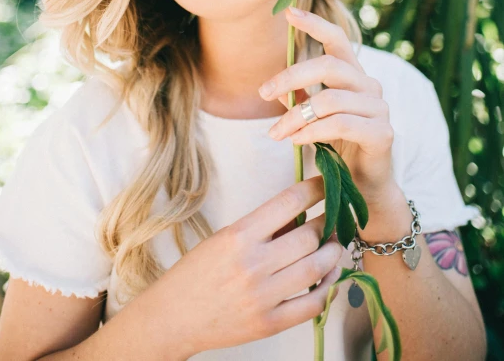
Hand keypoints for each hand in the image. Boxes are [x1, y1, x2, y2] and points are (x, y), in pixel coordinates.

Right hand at [154, 176, 342, 354]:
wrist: (173, 317)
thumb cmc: (196, 273)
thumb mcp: (223, 239)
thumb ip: (261, 228)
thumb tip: (300, 215)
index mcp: (239, 236)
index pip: (289, 202)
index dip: (315, 189)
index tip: (327, 184)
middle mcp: (253, 264)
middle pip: (309, 235)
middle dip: (328, 223)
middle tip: (334, 218)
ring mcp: (263, 296)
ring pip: (316, 268)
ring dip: (333, 253)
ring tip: (335, 244)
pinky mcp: (270, 323)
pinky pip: (312, 304)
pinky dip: (328, 288)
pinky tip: (329, 277)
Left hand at [258, 7, 395, 205]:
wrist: (365, 189)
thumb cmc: (338, 149)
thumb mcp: (313, 120)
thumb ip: (301, 101)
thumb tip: (276, 90)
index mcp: (353, 76)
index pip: (337, 39)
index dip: (314, 24)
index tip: (288, 12)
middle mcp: (370, 86)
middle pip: (329, 65)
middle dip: (290, 77)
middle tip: (263, 93)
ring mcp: (379, 108)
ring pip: (329, 99)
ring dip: (295, 116)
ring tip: (276, 134)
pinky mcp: (382, 133)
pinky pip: (341, 124)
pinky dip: (312, 132)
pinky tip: (296, 141)